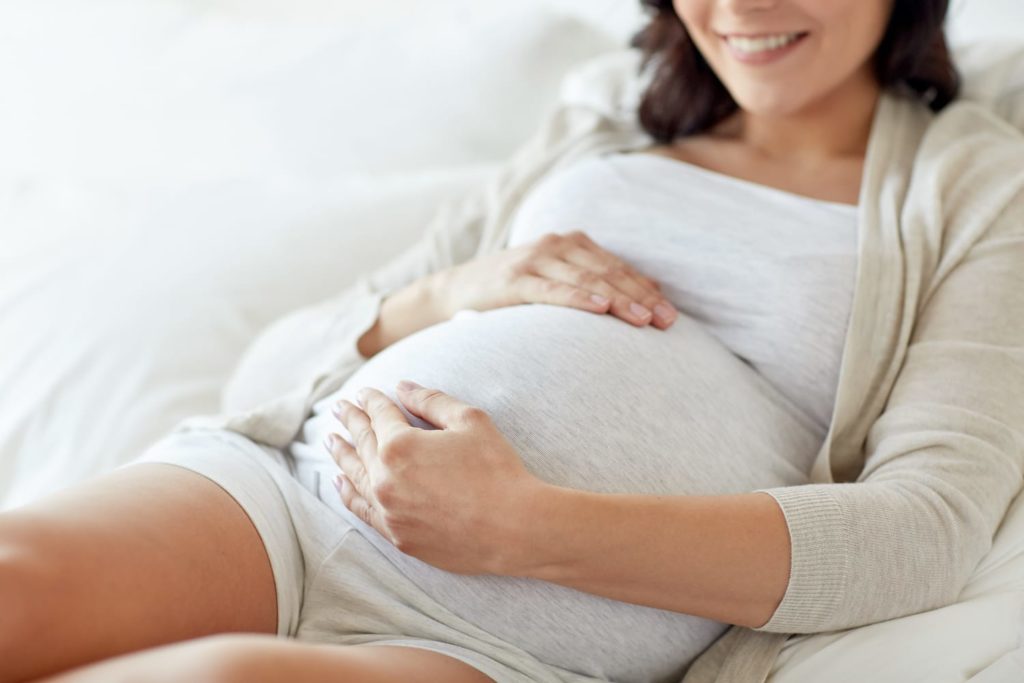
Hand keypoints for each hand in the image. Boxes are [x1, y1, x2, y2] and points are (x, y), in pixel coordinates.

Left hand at [324, 381, 545, 575]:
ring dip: (342, 455)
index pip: (380, 415)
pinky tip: (340, 483)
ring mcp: (388, 511)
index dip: (372, 400)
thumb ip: (431, 401)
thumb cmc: (498, 469)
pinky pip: (362, 511)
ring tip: (331, 441)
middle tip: (339, 408)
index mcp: (400, 445)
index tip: (364, 392)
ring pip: (355, 477)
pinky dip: (348, 494)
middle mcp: (385, 479)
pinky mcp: (398, 537)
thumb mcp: (470, 421)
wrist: (514, 528)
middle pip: (362, 443)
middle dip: (350, 422)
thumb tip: (402, 387)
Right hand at [436, 230, 677, 328]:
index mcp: (572, 243)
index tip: (672, 317)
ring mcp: (535, 259)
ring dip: (619, 299)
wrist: (456, 290)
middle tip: (667, 322)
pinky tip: (601, 308)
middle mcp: (557, 244)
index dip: (647, 291)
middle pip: (610, 272)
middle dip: (642, 298)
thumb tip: (650, 290)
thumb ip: (598, 281)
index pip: (619, 268)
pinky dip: (579, 298)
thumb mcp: (558, 281)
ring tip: (643, 320)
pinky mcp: (514, 280)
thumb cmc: (513, 292)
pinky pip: (554, 289)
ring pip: (587, 279)